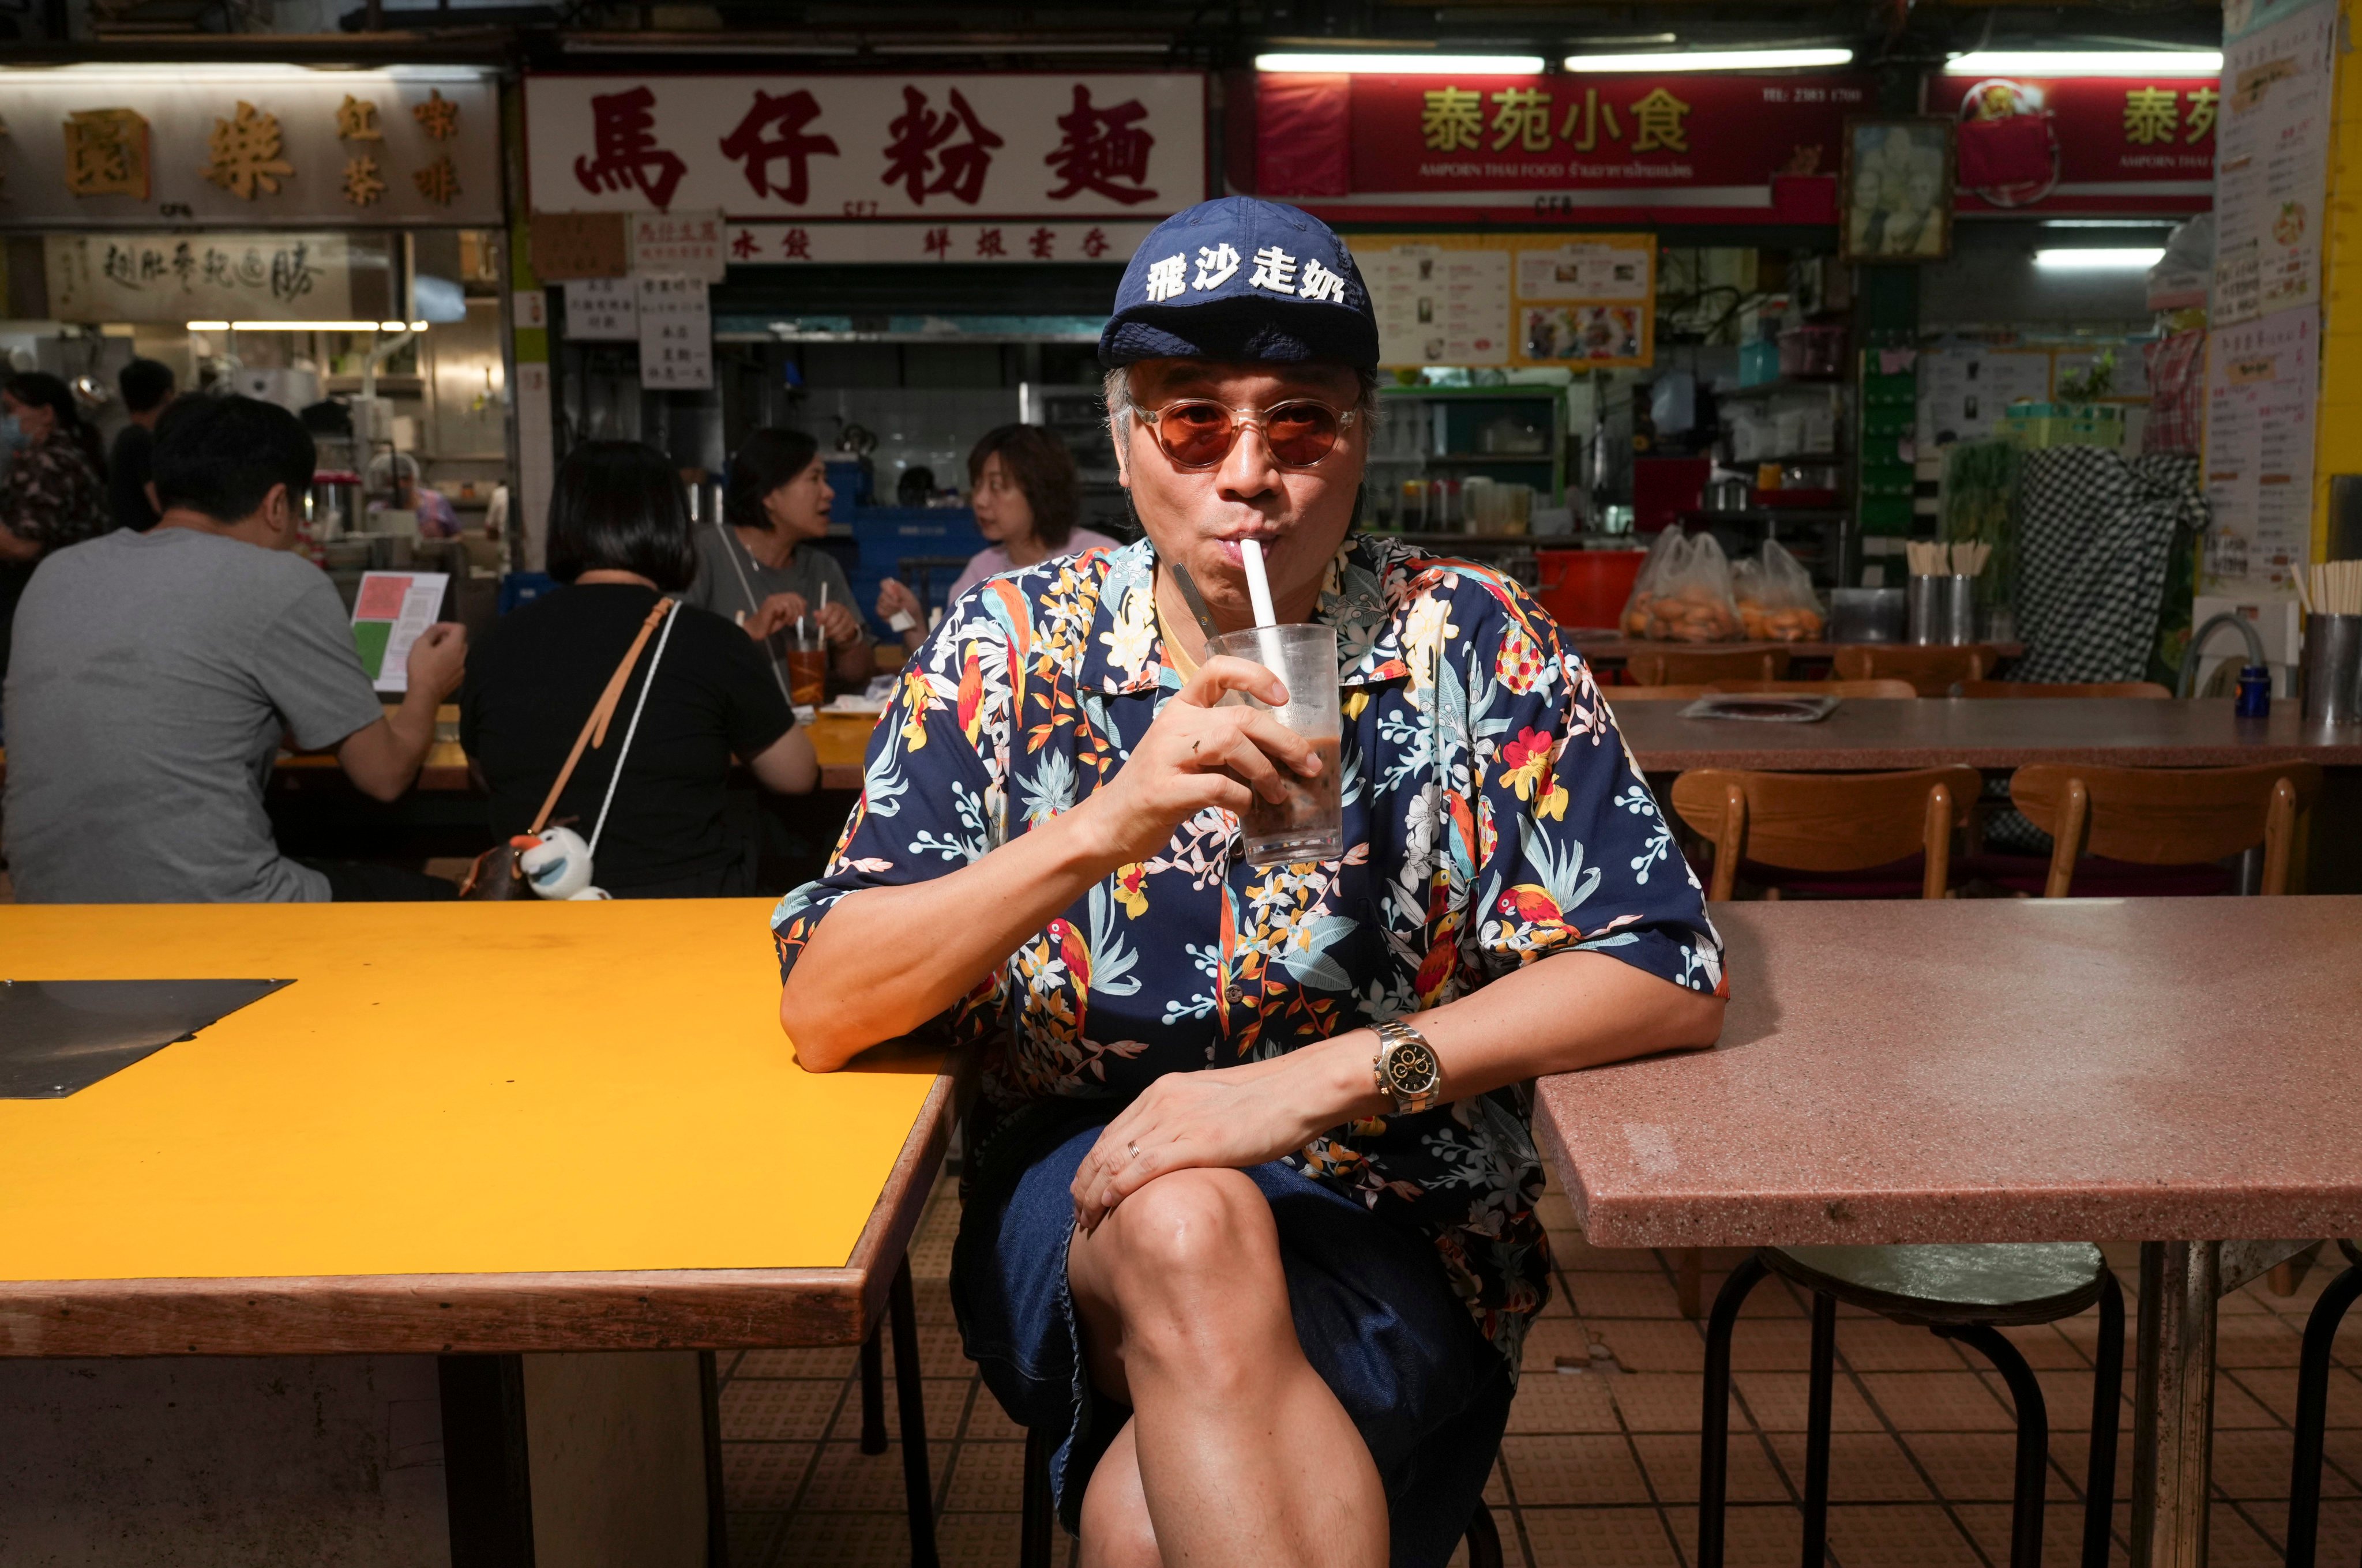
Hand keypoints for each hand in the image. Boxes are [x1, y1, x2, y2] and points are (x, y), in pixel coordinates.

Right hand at [404, 622, 466, 700]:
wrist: (425, 694)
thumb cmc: (421, 667)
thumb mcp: (420, 645)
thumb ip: (431, 632)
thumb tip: (437, 628)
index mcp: (455, 646)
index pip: (460, 628)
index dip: (448, 625)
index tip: (436, 630)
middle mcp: (463, 656)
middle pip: (460, 640)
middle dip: (447, 638)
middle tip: (432, 642)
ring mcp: (462, 669)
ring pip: (458, 654)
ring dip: (448, 650)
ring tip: (432, 654)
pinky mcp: (459, 679)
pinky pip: (456, 665)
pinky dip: (448, 662)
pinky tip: (435, 667)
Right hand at [745, 592, 806, 639]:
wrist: (755, 630)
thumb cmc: (769, 625)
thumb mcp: (784, 617)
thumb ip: (792, 610)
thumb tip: (804, 604)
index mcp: (779, 599)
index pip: (794, 595)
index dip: (801, 603)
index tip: (802, 615)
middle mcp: (776, 597)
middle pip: (794, 597)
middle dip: (799, 609)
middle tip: (797, 620)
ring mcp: (772, 601)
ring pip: (789, 603)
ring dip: (792, 614)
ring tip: (788, 622)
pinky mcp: (770, 606)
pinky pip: (784, 607)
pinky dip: (786, 615)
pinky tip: (782, 621)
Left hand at [815, 600, 863, 646]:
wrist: (845, 623)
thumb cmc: (831, 618)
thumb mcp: (824, 615)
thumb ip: (819, 615)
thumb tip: (815, 613)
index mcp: (834, 605)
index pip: (829, 608)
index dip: (823, 617)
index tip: (818, 624)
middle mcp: (843, 609)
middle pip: (835, 618)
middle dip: (828, 627)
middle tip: (823, 632)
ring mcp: (849, 616)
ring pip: (841, 626)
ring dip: (833, 633)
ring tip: (828, 635)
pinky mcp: (853, 624)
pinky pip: (846, 632)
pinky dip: (840, 636)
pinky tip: (835, 638)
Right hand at [875, 578, 921, 622]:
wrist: (912, 619)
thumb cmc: (912, 606)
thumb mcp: (910, 598)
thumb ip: (901, 591)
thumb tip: (893, 585)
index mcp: (893, 587)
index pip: (884, 583)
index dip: (888, 589)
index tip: (897, 597)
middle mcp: (885, 593)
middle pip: (882, 596)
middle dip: (892, 604)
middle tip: (901, 608)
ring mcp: (881, 603)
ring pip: (881, 605)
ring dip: (892, 610)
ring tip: (900, 612)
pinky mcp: (880, 612)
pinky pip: (880, 612)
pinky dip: (888, 614)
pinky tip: (894, 616)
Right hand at [1066, 656, 1320, 867]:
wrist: (1111, 823)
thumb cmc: (1159, 788)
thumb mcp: (1188, 755)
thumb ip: (1224, 747)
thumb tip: (1283, 754)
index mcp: (1180, 709)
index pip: (1216, 670)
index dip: (1254, 675)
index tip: (1283, 696)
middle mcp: (1173, 725)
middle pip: (1240, 717)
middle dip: (1284, 741)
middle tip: (1308, 764)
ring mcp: (1166, 756)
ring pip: (1231, 743)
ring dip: (1265, 771)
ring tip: (1278, 793)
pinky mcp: (1165, 791)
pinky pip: (1218, 786)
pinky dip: (1242, 799)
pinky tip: (1246, 809)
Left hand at [1068, 1035, 1372, 1231]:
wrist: (1299, 1092)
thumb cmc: (1267, 1104)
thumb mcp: (1213, 1107)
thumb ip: (1187, 1124)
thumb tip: (1174, 1153)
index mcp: (1164, 1090)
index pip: (1113, 1132)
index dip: (1094, 1164)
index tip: (1084, 1190)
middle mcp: (1161, 1100)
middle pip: (1107, 1146)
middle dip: (1085, 1182)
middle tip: (1077, 1213)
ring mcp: (1177, 1119)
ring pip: (1117, 1158)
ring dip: (1094, 1191)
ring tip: (1086, 1219)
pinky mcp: (1196, 1141)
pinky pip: (1143, 1167)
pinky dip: (1119, 1188)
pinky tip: (1107, 1205)